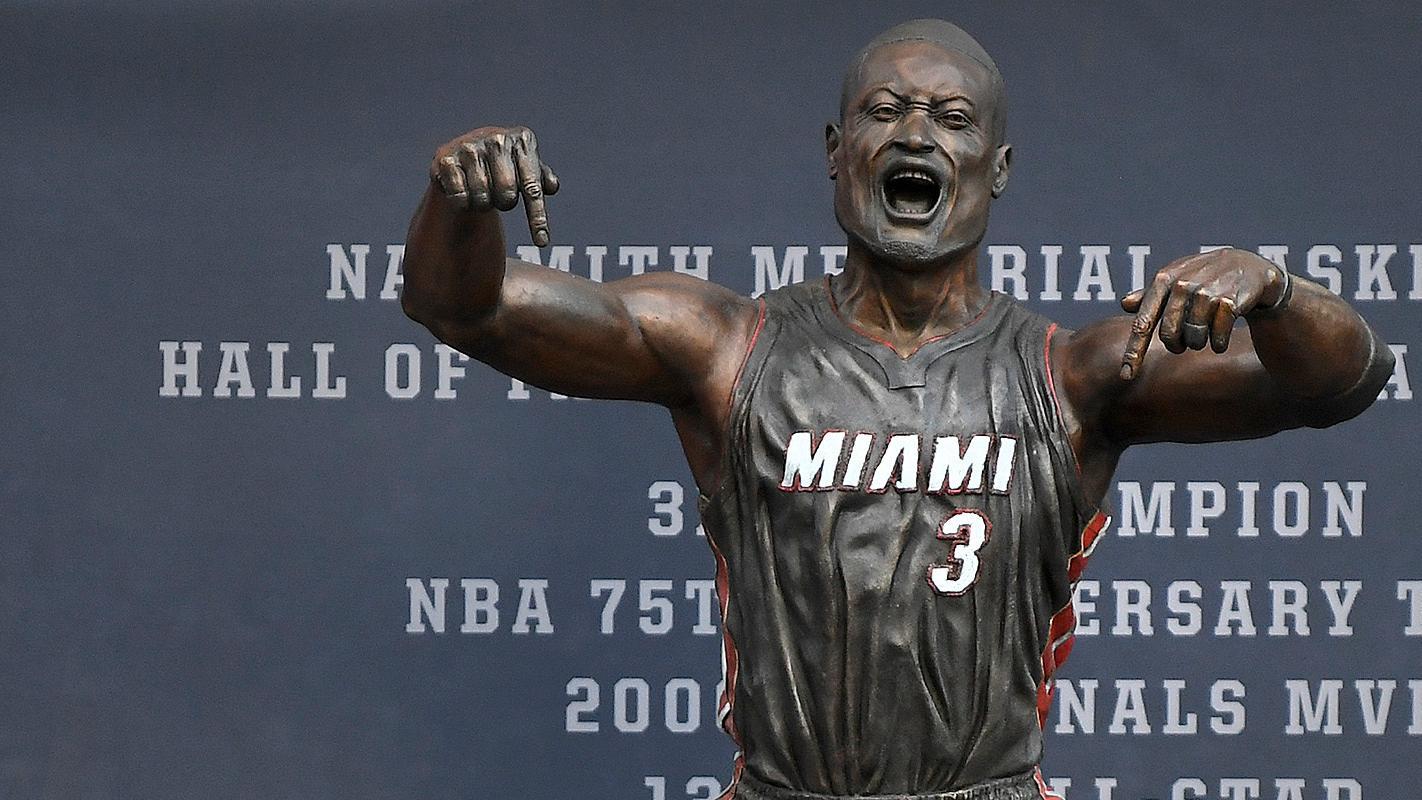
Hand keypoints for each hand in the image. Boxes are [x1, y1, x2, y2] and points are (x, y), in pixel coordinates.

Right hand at [429, 126, 560, 246]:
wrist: (465, 151)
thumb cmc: (504, 164)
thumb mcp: (526, 167)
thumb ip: (542, 178)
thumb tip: (552, 186)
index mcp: (523, 140)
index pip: (532, 188)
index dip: (537, 218)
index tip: (542, 243)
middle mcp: (497, 138)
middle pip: (507, 196)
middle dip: (505, 203)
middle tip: (499, 195)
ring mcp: (470, 146)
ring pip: (483, 199)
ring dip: (483, 204)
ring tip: (481, 190)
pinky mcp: (445, 158)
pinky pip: (461, 198)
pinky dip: (464, 202)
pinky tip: (463, 189)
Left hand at [1118, 248, 1287, 379]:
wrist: (1248, 267)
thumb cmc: (1204, 277)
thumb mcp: (1176, 280)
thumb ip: (1150, 295)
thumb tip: (1124, 304)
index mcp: (1163, 280)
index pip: (1143, 323)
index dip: (1134, 352)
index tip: (1126, 376)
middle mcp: (1182, 284)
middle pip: (1169, 335)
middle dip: (1177, 344)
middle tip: (1185, 341)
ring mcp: (1207, 292)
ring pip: (1194, 339)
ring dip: (1200, 342)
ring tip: (1206, 331)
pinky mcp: (1230, 302)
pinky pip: (1217, 338)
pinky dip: (1219, 343)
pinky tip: (1222, 335)